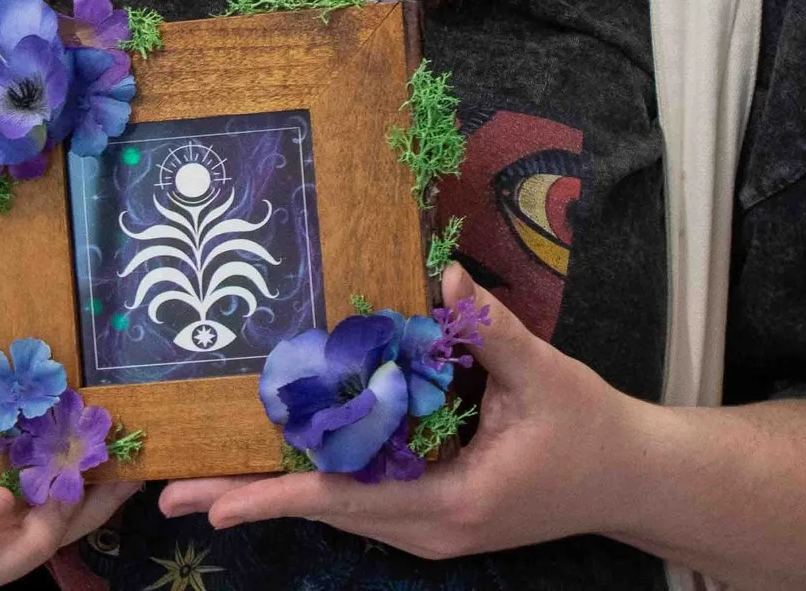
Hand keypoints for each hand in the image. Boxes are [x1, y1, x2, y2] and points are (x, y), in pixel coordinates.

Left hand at [156, 264, 637, 559]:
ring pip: (339, 506)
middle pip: (325, 510)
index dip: (278, 496)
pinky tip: (275, 460)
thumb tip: (447, 277)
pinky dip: (316, 477)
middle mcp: (430, 529)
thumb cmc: (591, 431)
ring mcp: (429, 527)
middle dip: (251, 497)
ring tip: (203, 482)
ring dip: (274, 489)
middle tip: (173, 490)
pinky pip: (363, 494)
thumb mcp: (546, 375)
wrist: (632, 479)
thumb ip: (492, 329)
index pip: (347, 500)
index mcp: (452, 504)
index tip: (220, 502)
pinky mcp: (432, 513)